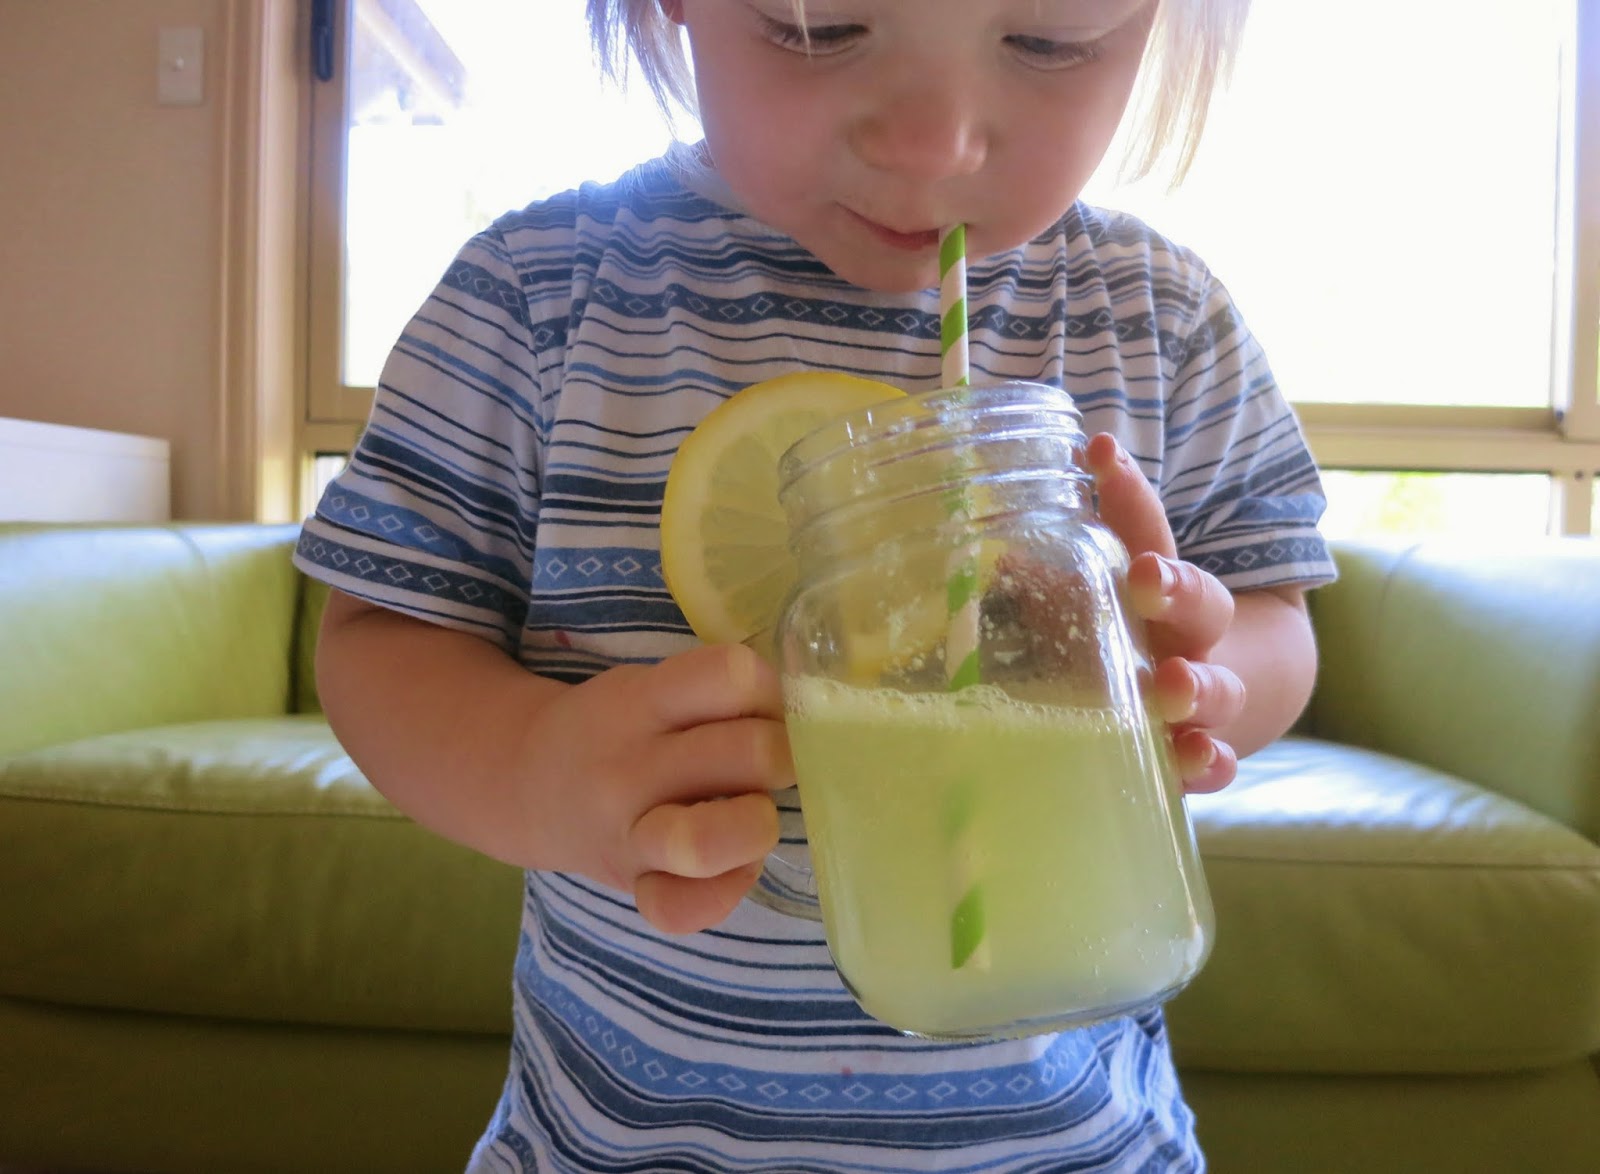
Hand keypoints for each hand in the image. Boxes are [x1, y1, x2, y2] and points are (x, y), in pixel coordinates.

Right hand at [519, 642, 793, 933]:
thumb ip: (717, 695)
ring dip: (757, 824)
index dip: (771, 690)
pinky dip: (724, 893)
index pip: (731, 676)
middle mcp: (632, 768)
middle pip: (745, 755)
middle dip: (781, 756)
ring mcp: (629, 834)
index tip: (766, 707)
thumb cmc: (620, 727)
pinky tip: (735, 868)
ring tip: (756, 813)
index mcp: (642, 702)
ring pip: (707, 841)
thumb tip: (815, 713)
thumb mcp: (653, 686)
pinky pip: (680, 910)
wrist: (530, 781)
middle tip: (770, 762)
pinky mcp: (632, 886)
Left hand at [1085, 433, 1242, 792]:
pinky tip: (1198, 760)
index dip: (1128, 498)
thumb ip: (1065, 569)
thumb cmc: (1149, 632)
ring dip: (1196, 687)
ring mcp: (1206, 697)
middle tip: (1147, 581)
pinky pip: (1216, 762)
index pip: (1152, 531)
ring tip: (1173, 684)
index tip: (1106, 462)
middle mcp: (1193, 638)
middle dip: (1177, 592)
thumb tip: (1005, 554)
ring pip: (1216, 689)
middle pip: (1201, 608)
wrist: (1237, 686)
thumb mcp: (1113, 592)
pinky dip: (1209, 764)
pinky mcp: (1205, 750)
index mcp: (1168, 587)